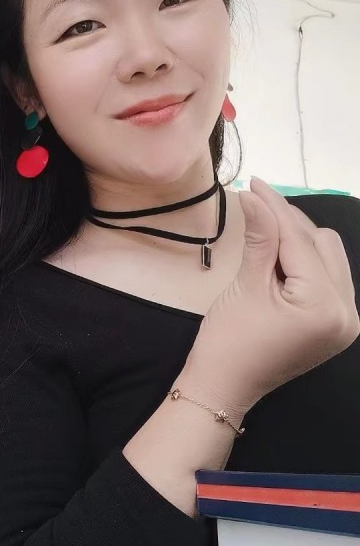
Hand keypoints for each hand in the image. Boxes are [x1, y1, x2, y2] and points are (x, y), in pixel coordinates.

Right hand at [181, 176, 359, 415]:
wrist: (222, 386)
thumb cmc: (229, 340)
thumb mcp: (245, 285)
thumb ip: (259, 237)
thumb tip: (253, 195)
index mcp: (327, 307)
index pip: (301, 242)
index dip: (275, 208)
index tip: (253, 182)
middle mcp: (347, 314)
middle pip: (321, 245)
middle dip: (286, 220)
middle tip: (253, 198)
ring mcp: (344, 321)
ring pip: (327, 257)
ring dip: (296, 238)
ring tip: (261, 226)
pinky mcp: (332, 324)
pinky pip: (325, 277)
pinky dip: (302, 259)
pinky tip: (276, 250)